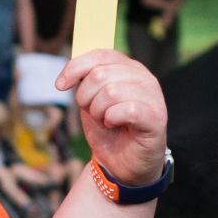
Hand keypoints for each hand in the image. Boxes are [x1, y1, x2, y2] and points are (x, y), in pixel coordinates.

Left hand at [56, 49, 167, 185]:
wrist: (121, 163)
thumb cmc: (107, 129)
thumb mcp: (90, 99)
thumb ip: (86, 79)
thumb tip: (72, 69)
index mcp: (128, 67)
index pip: (99, 54)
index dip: (75, 67)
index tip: (60, 86)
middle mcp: (144, 77)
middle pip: (100, 74)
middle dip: (86, 97)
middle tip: (93, 112)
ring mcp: (153, 96)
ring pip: (111, 92)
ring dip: (98, 111)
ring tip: (106, 120)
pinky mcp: (157, 117)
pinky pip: (126, 110)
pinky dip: (112, 119)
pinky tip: (115, 125)